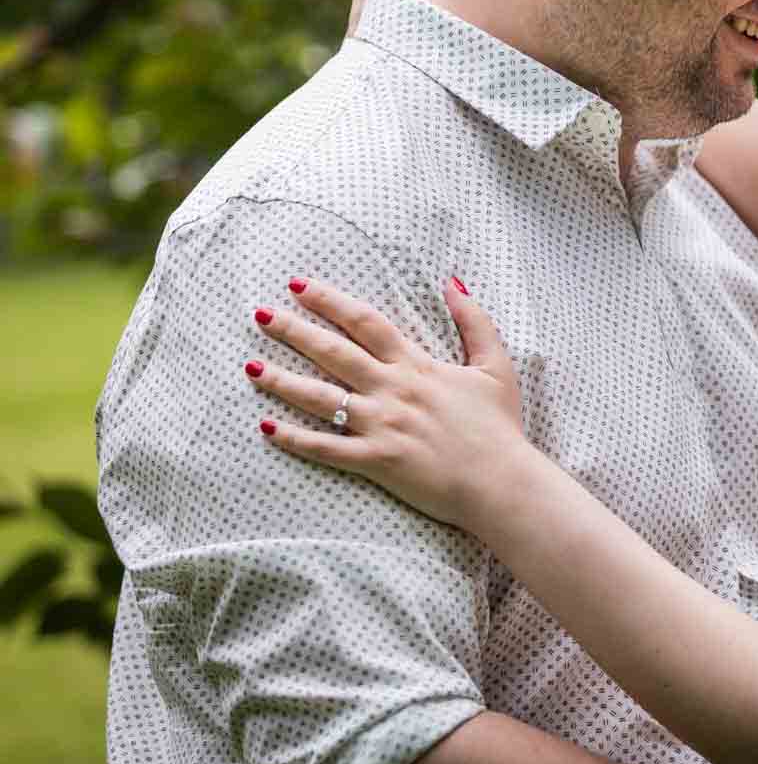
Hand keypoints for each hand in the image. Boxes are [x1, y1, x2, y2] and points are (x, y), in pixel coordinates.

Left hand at [248, 276, 524, 529]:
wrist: (501, 481)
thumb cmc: (500, 425)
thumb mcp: (496, 365)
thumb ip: (474, 321)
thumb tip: (452, 282)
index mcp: (418, 366)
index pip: (366, 323)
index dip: (331, 302)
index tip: (299, 286)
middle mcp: (393, 390)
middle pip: (334, 353)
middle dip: (294, 332)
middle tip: (260, 315)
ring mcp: (382, 426)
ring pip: (321, 398)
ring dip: (282, 381)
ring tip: (250, 367)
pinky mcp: (376, 461)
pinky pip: (327, 449)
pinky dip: (296, 440)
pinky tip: (268, 429)